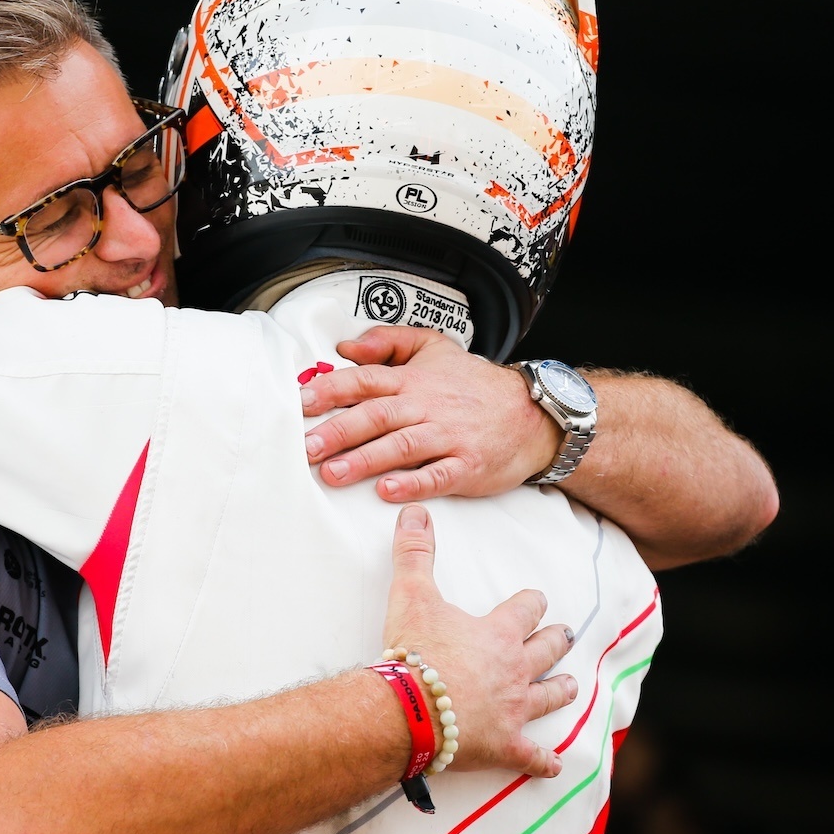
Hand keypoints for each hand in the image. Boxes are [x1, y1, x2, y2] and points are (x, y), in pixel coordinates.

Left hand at [301, 325, 559, 500]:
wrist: (532, 412)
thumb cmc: (473, 385)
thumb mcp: (435, 347)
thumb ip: (389, 341)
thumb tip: (346, 347)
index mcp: (413, 380)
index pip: (364, 381)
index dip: (331, 390)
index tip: (300, 402)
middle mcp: (426, 406)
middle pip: (376, 416)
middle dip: (338, 432)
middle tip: (304, 448)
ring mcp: (447, 436)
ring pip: (401, 447)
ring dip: (365, 460)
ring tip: (333, 473)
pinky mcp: (467, 465)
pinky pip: (437, 476)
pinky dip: (412, 484)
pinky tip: (387, 492)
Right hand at [382, 504, 577, 776]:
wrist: (408, 709)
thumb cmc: (413, 652)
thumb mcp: (410, 594)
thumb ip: (414, 552)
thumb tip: (414, 510)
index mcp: (497, 633)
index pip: (525, 610)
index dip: (532, 603)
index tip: (538, 599)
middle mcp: (514, 670)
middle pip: (545, 651)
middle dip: (556, 641)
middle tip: (567, 635)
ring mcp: (513, 710)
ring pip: (547, 697)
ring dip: (560, 690)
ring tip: (570, 686)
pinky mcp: (504, 746)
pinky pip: (531, 756)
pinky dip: (543, 761)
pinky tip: (554, 764)